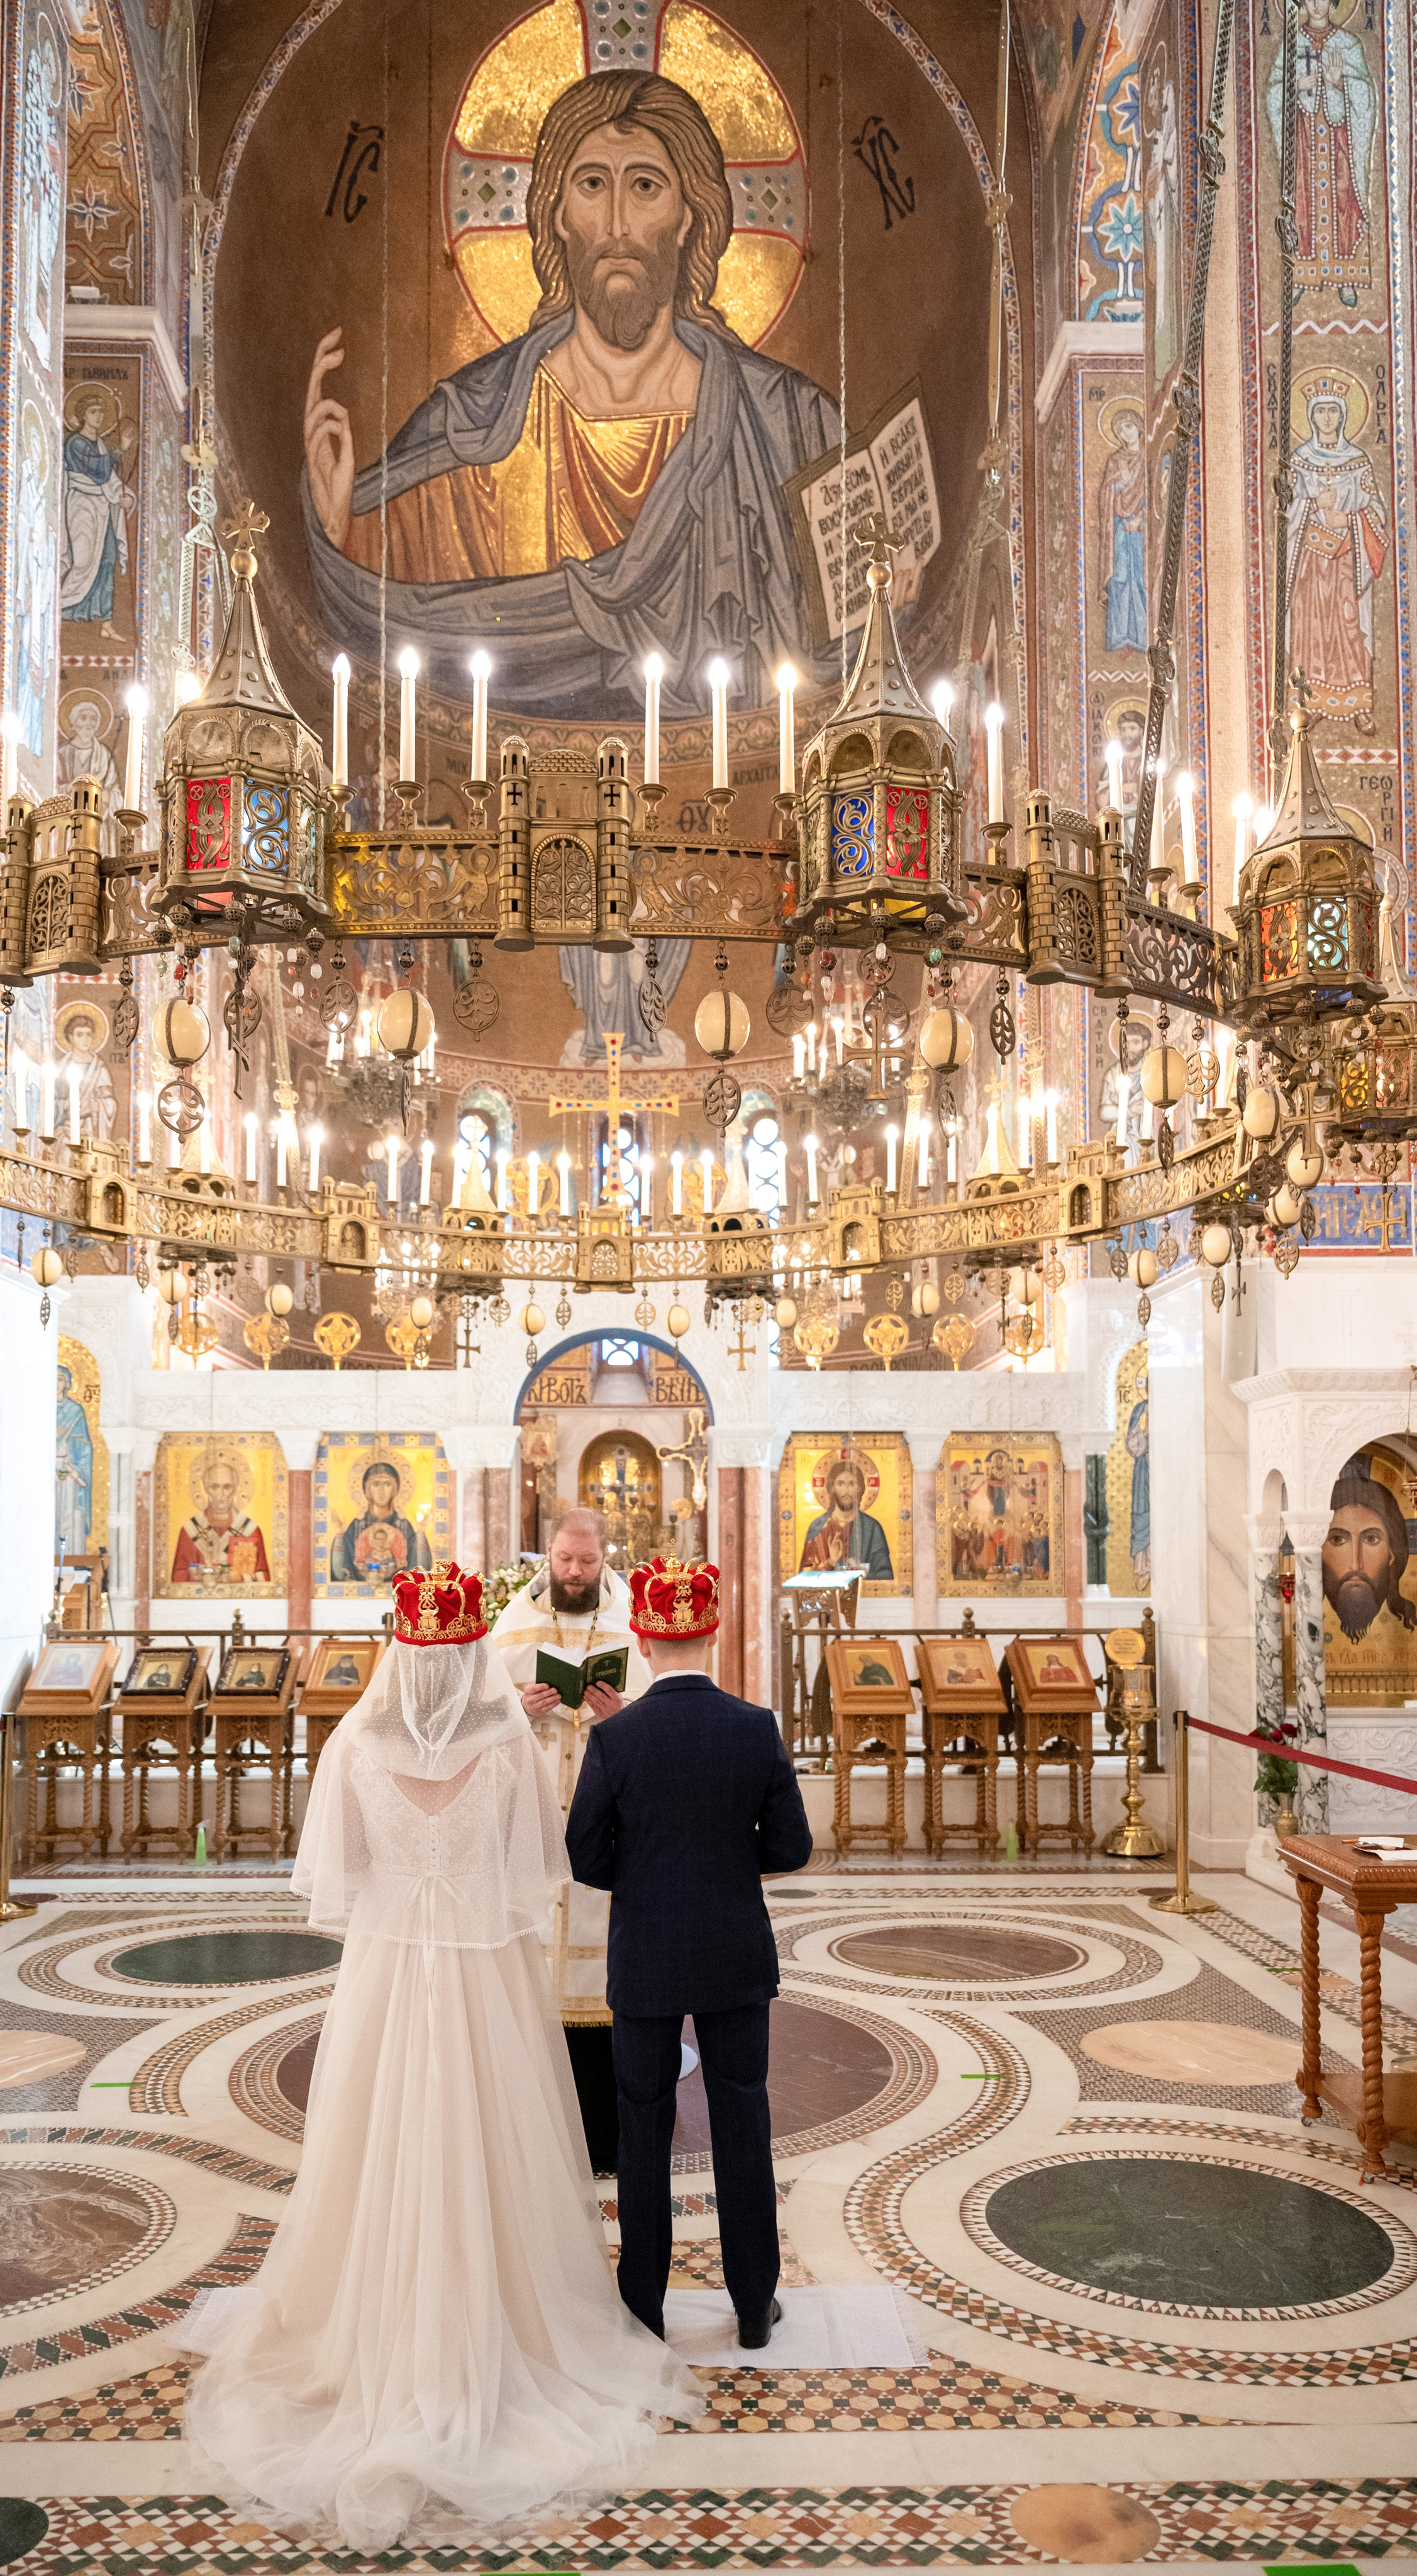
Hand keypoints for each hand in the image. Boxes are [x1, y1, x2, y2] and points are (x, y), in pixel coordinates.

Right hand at [304, 327, 354, 547]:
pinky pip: (320, 430)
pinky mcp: (315, 455)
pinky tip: (343, 429)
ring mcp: (311, 440)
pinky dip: (334, 425)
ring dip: (332, 406)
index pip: (318, 384)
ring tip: (344, 414)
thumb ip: (344, 434)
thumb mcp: (347, 453)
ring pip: (313, 406)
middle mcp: (311, 428)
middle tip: (339, 343)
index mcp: (319, 423)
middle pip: (311, 386)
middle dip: (322, 361)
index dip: (324, 360)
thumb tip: (344, 413)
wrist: (331, 512)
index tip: (339, 339)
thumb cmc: (338, 485)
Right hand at [521, 1682, 561, 1718]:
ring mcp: (534, 1706)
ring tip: (559, 1695)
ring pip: (544, 1702)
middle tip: (555, 1690)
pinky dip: (553, 1704)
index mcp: (527, 1691)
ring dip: (553, 1699)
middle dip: (549, 1693)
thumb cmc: (532, 1693)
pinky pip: (547, 1708)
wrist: (527, 1706)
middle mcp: (530, 1699)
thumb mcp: (532, 1686)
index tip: (547, 1685)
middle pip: (540, 1695)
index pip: (533, 1689)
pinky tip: (558, 1700)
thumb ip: (538, 1683)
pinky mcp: (540, 1711)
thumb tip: (549, 1679)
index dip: (540, 1687)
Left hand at [582, 1683, 623, 1719]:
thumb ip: (611, 1691)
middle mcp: (611, 1704)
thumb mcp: (617, 1697)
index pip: (609, 1690)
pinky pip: (593, 1706)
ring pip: (596, 1701)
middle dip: (593, 1690)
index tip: (597, 1682)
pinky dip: (589, 1701)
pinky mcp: (600, 1714)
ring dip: (589, 1695)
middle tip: (588, 1686)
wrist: (618, 1716)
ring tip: (585, 1691)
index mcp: (617, 1698)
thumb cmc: (616, 1704)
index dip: (603, 1685)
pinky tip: (586, 1697)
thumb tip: (599, 1683)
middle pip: (600, 1696)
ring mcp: (605, 1710)